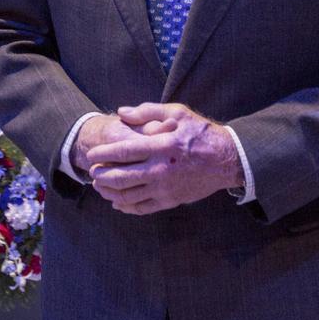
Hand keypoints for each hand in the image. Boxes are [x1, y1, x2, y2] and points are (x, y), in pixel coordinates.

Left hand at [86, 102, 243, 214]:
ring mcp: (165, 188)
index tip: (92, 155)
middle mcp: (160, 170)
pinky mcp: (170, 200)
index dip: (103, 154)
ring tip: (100, 187)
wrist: (227, 159)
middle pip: (120, 177)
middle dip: (102, 176)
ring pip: (128, 196)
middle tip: (92, 172)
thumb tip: (122, 113)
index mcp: (160, 146)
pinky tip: (118, 202)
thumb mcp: (177, 113)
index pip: (123, 152)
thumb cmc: (201, 133)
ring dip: (110, 193)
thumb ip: (147, 111)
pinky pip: (142, 208)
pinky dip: (126, 207)